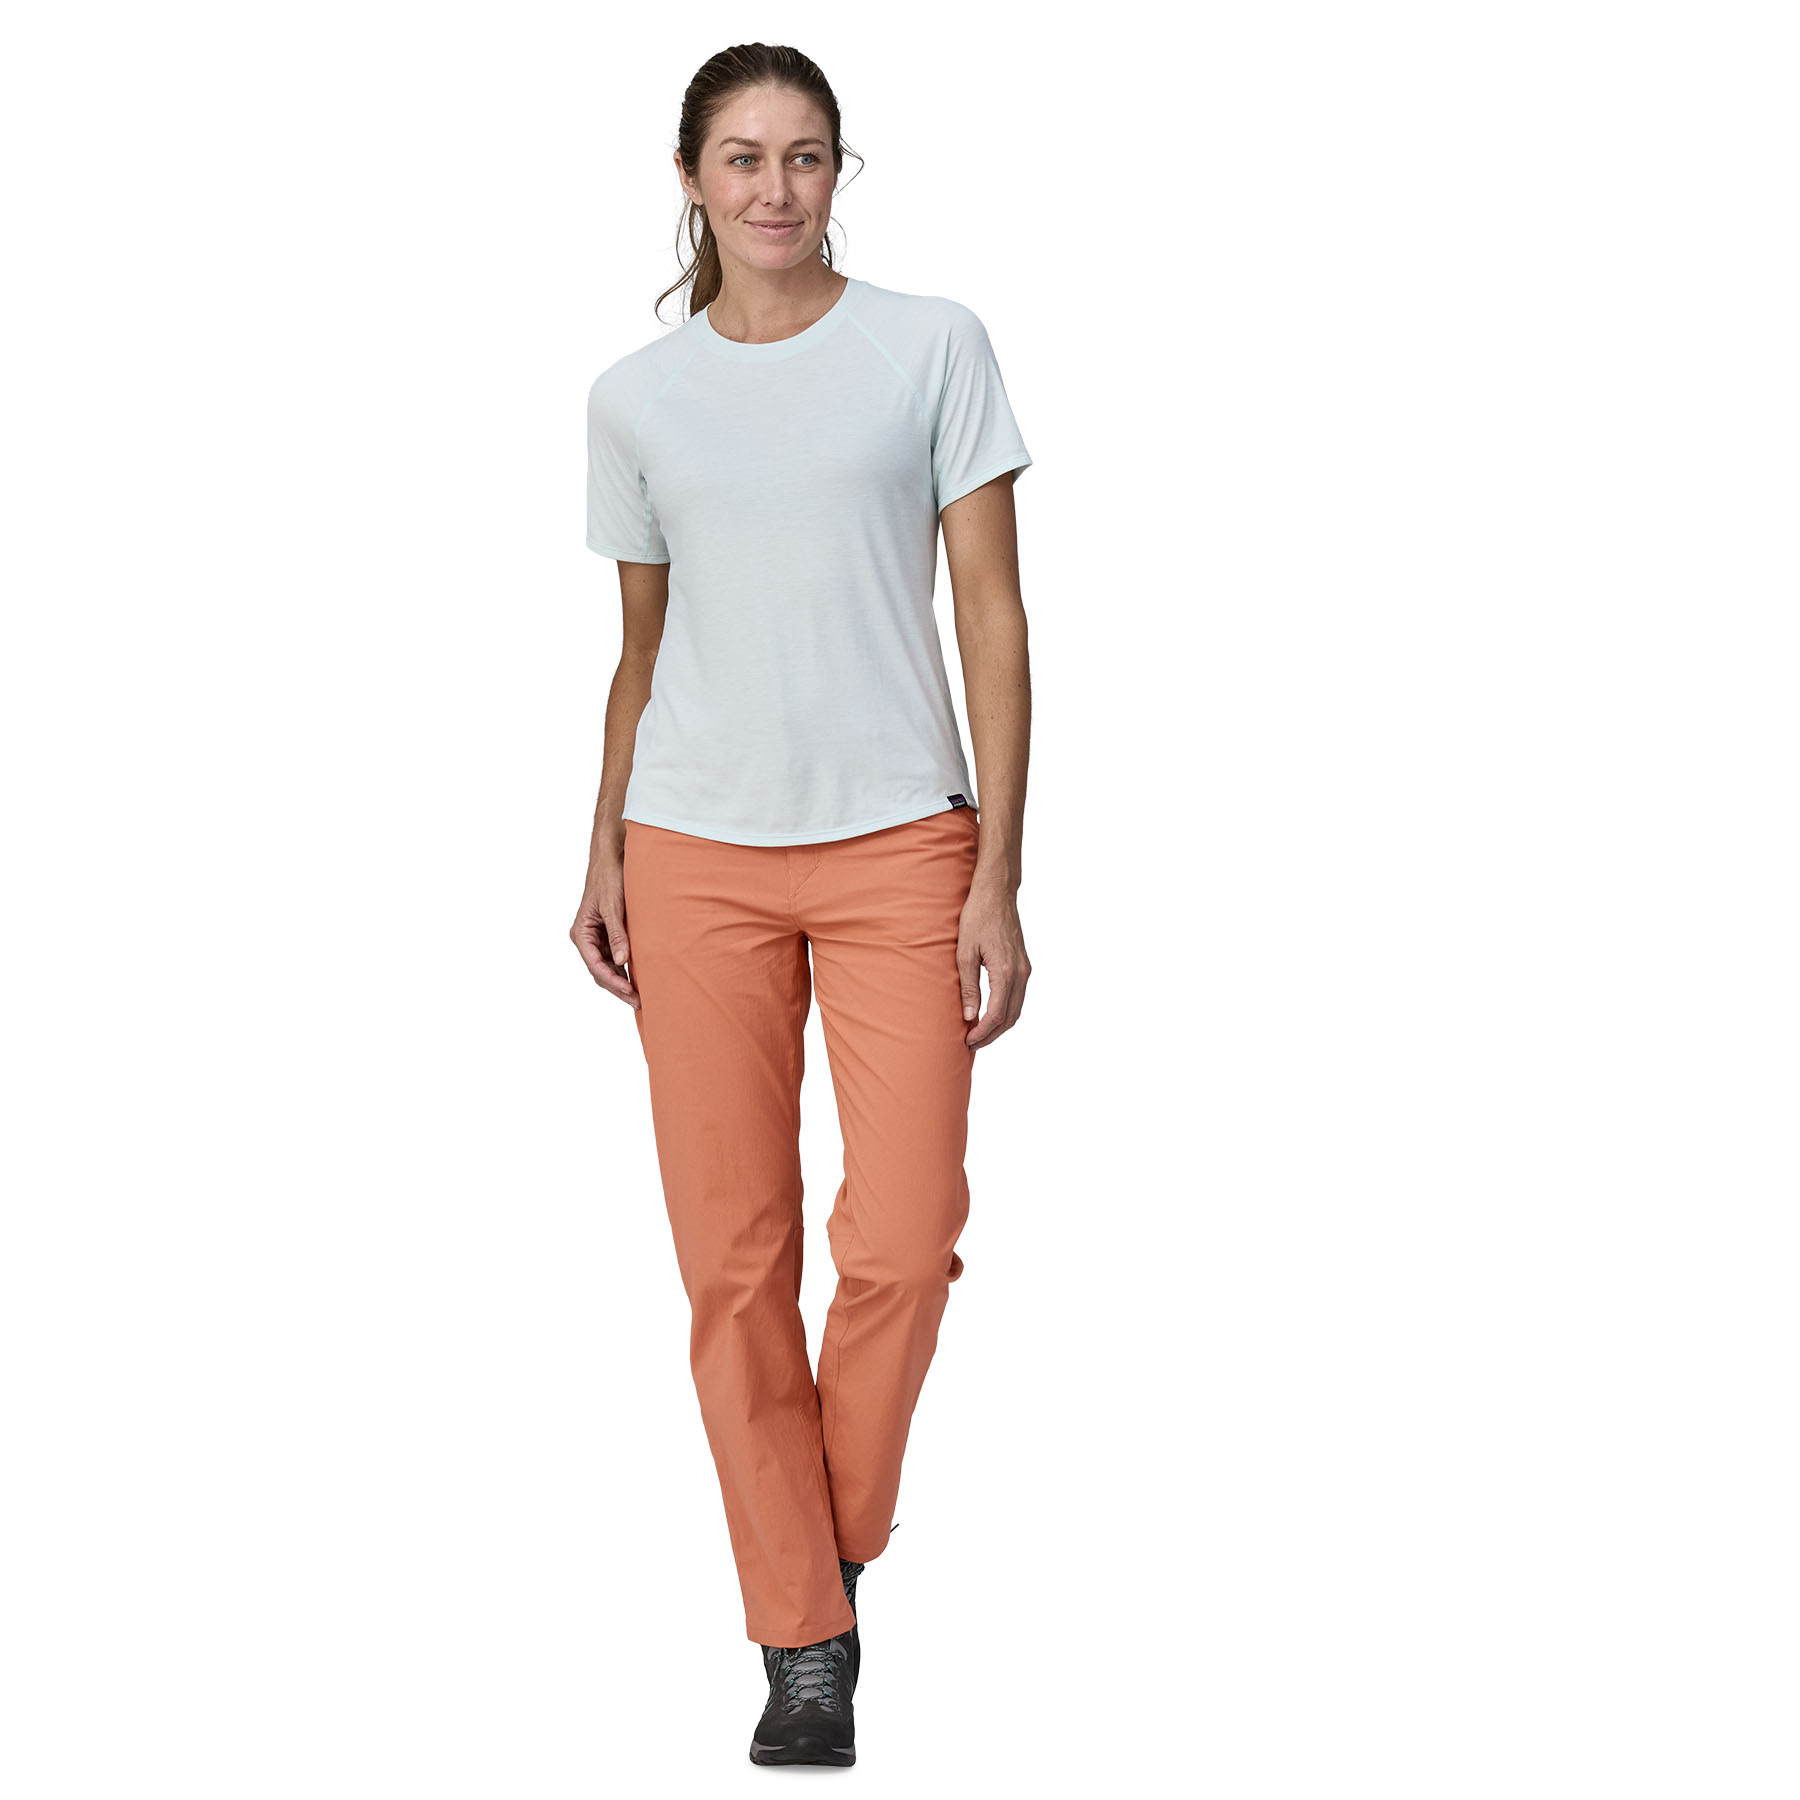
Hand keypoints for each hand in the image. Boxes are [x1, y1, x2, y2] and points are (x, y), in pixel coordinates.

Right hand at [570, 862, 639, 1007]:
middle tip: (638, 1001)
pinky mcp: (607, 934)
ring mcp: (596, 937)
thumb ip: (617, 934)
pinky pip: (614, 957)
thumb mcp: (613, 906)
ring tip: (639, 995)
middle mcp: (586, 937)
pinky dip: (624, 968)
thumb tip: (621, 961)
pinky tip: (638, 978)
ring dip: (621, 980)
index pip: (595, 965)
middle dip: (618, 987)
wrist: (611, 859)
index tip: (629, 992)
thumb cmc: (609, 878)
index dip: (612, 981)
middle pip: (600, 971)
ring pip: (607, 967)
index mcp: (581, 932)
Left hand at [957, 879, 1029, 1047]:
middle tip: (971, 1045)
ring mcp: (1025, 969)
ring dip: (999, 1026)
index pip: (996, 1015)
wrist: (996, 893)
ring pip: (1016, 1009)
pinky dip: (1005, 1012)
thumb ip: (969, 986)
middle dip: (991, 1035)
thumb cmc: (977, 917)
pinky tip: (989, 1015)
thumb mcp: (965, 953)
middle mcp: (1021, 973)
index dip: (982, 1033)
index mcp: (1006, 971)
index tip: (967, 1042)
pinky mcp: (1023, 965)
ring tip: (978, 1034)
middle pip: (1010, 1017)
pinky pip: (1018, 997)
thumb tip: (970, 1017)